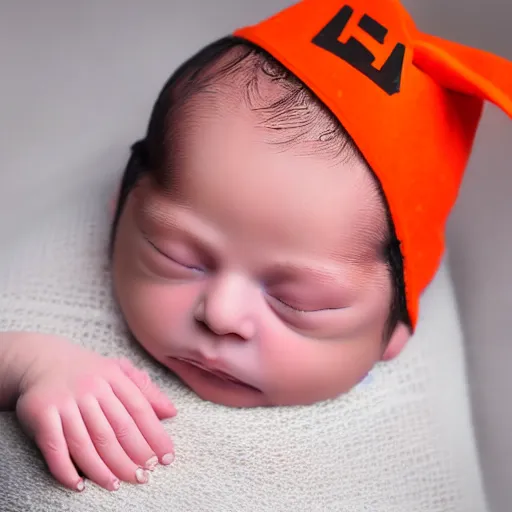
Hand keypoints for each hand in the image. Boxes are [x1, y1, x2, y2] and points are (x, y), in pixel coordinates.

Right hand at [15, 339, 175, 491]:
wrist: (41, 359)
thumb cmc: (88, 370)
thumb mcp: (119, 370)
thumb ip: (146, 390)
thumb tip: (171, 412)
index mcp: (113, 376)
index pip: (139, 410)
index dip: (155, 436)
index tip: (165, 458)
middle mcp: (91, 387)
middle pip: (116, 430)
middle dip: (133, 457)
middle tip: (145, 476)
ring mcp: (65, 401)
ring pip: (87, 443)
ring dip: (103, 469)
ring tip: (117, 484)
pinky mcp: (41, 413)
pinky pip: (55, 448)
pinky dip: (66, 470)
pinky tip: (79, 484)